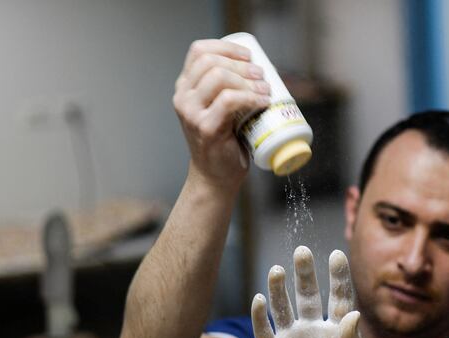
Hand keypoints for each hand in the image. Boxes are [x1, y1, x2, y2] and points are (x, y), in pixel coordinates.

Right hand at [173, 39, 271, 190]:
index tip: (249, 56)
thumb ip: (225, 89)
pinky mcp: (205, 128)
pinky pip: (229, 100)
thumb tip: (260, 68)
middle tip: (261, 75)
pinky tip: (263, 101)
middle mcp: (183, 97)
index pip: (199, 51)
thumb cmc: (224, 143)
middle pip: (211, 61)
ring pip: (220, 77)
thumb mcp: (219, 109)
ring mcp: (191, 113)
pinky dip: (251, 97)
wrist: (216, 178)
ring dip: (248, 80)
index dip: (227, 47)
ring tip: (265, 90)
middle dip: (241, 64)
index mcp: (185, 87)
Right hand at [251, 246, 363, 337]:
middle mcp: (314, 331)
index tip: (337, 253)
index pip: (339, 298)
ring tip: (278, 269)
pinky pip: (264, 330)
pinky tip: (260, 299)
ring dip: (280, 289)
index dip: (338, 276)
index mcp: (337, 333)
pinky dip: (261, 315)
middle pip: (309, 296)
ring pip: (283, 308)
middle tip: (302, 251)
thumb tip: (353, 313)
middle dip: (305, 274)